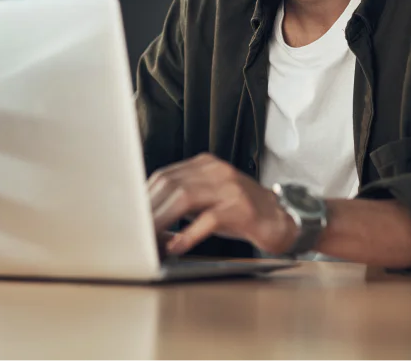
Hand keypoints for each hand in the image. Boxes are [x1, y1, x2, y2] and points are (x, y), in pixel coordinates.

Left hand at [147, 153, 297, 255]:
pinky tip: (176, 247)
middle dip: (148, 210)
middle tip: (133, 233)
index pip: (164, 176)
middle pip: (170, 184)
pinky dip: (188, 234)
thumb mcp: (209, 200)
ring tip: (148, 240)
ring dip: (162, 221)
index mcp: (205, 164)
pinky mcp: (241, 208)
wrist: (282, 220)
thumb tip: (146, 217)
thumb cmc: (240, 213)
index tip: (128, 217)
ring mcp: (230, 188)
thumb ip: (181, 202)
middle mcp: (216, 170)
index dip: (144, 197)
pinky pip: (208, 219)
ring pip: (184, 197)